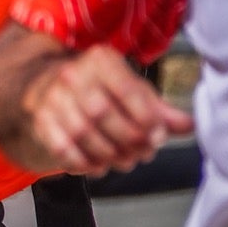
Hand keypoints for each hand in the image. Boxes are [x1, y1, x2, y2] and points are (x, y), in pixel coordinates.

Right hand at [25, 44, 192, 175]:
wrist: (46, 85)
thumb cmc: (99, 89)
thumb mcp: (130, 89)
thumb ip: (159, 110)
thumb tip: (188, 125)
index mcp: (100, 61)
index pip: (126, 89)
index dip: (146, 118)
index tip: (158, 136)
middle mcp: (71, 75)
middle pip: (102, 113)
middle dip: (129, 140)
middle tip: (144, 153)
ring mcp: (51, 98)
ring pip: (82, 133)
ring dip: (109, 155)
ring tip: (124, 161)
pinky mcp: (39, 120)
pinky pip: (62, 148)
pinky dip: (84, 163)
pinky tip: (98, 166)